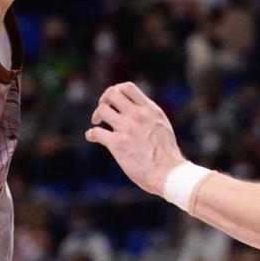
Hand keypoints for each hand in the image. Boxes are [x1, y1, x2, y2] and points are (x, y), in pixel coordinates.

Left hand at [85, 82, 184, 196]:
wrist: (168, 172)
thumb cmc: (166, 153)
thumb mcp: (162, 124)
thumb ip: (149, 114)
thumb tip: (136, 108)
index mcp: (149, 109)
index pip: (127, 87)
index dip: (116, 91)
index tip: (114, 101)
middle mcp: (137, 115)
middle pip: (111, 93)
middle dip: (103, 100)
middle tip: (103, 111)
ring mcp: (127, 128)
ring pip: (102, 110)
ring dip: (96, 116)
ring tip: (97, 123)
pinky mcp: (117, 144)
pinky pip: (96, 132)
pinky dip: (91, 134)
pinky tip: (92, 137)